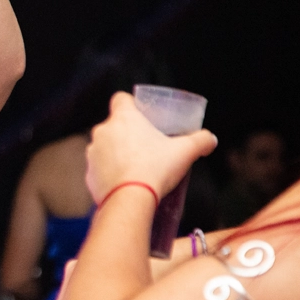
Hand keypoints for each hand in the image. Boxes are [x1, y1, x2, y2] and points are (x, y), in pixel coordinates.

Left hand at [84, 92, 216, 203]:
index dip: (131, 104)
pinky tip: (126, 183)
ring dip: (117, 154)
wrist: (130, 200)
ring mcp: (92, 153)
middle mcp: (102, 131)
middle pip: (115, 125)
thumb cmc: (155, 169)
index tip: (143, 115)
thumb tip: (210, 139)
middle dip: (128, 134)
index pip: (121, 99)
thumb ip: (200, 140)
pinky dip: (110, 174)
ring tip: (137, 167)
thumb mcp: (184, 152)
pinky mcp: (88, 174)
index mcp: (123, 118)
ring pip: (105, 147)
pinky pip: (100, 169)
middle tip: (146, 146)